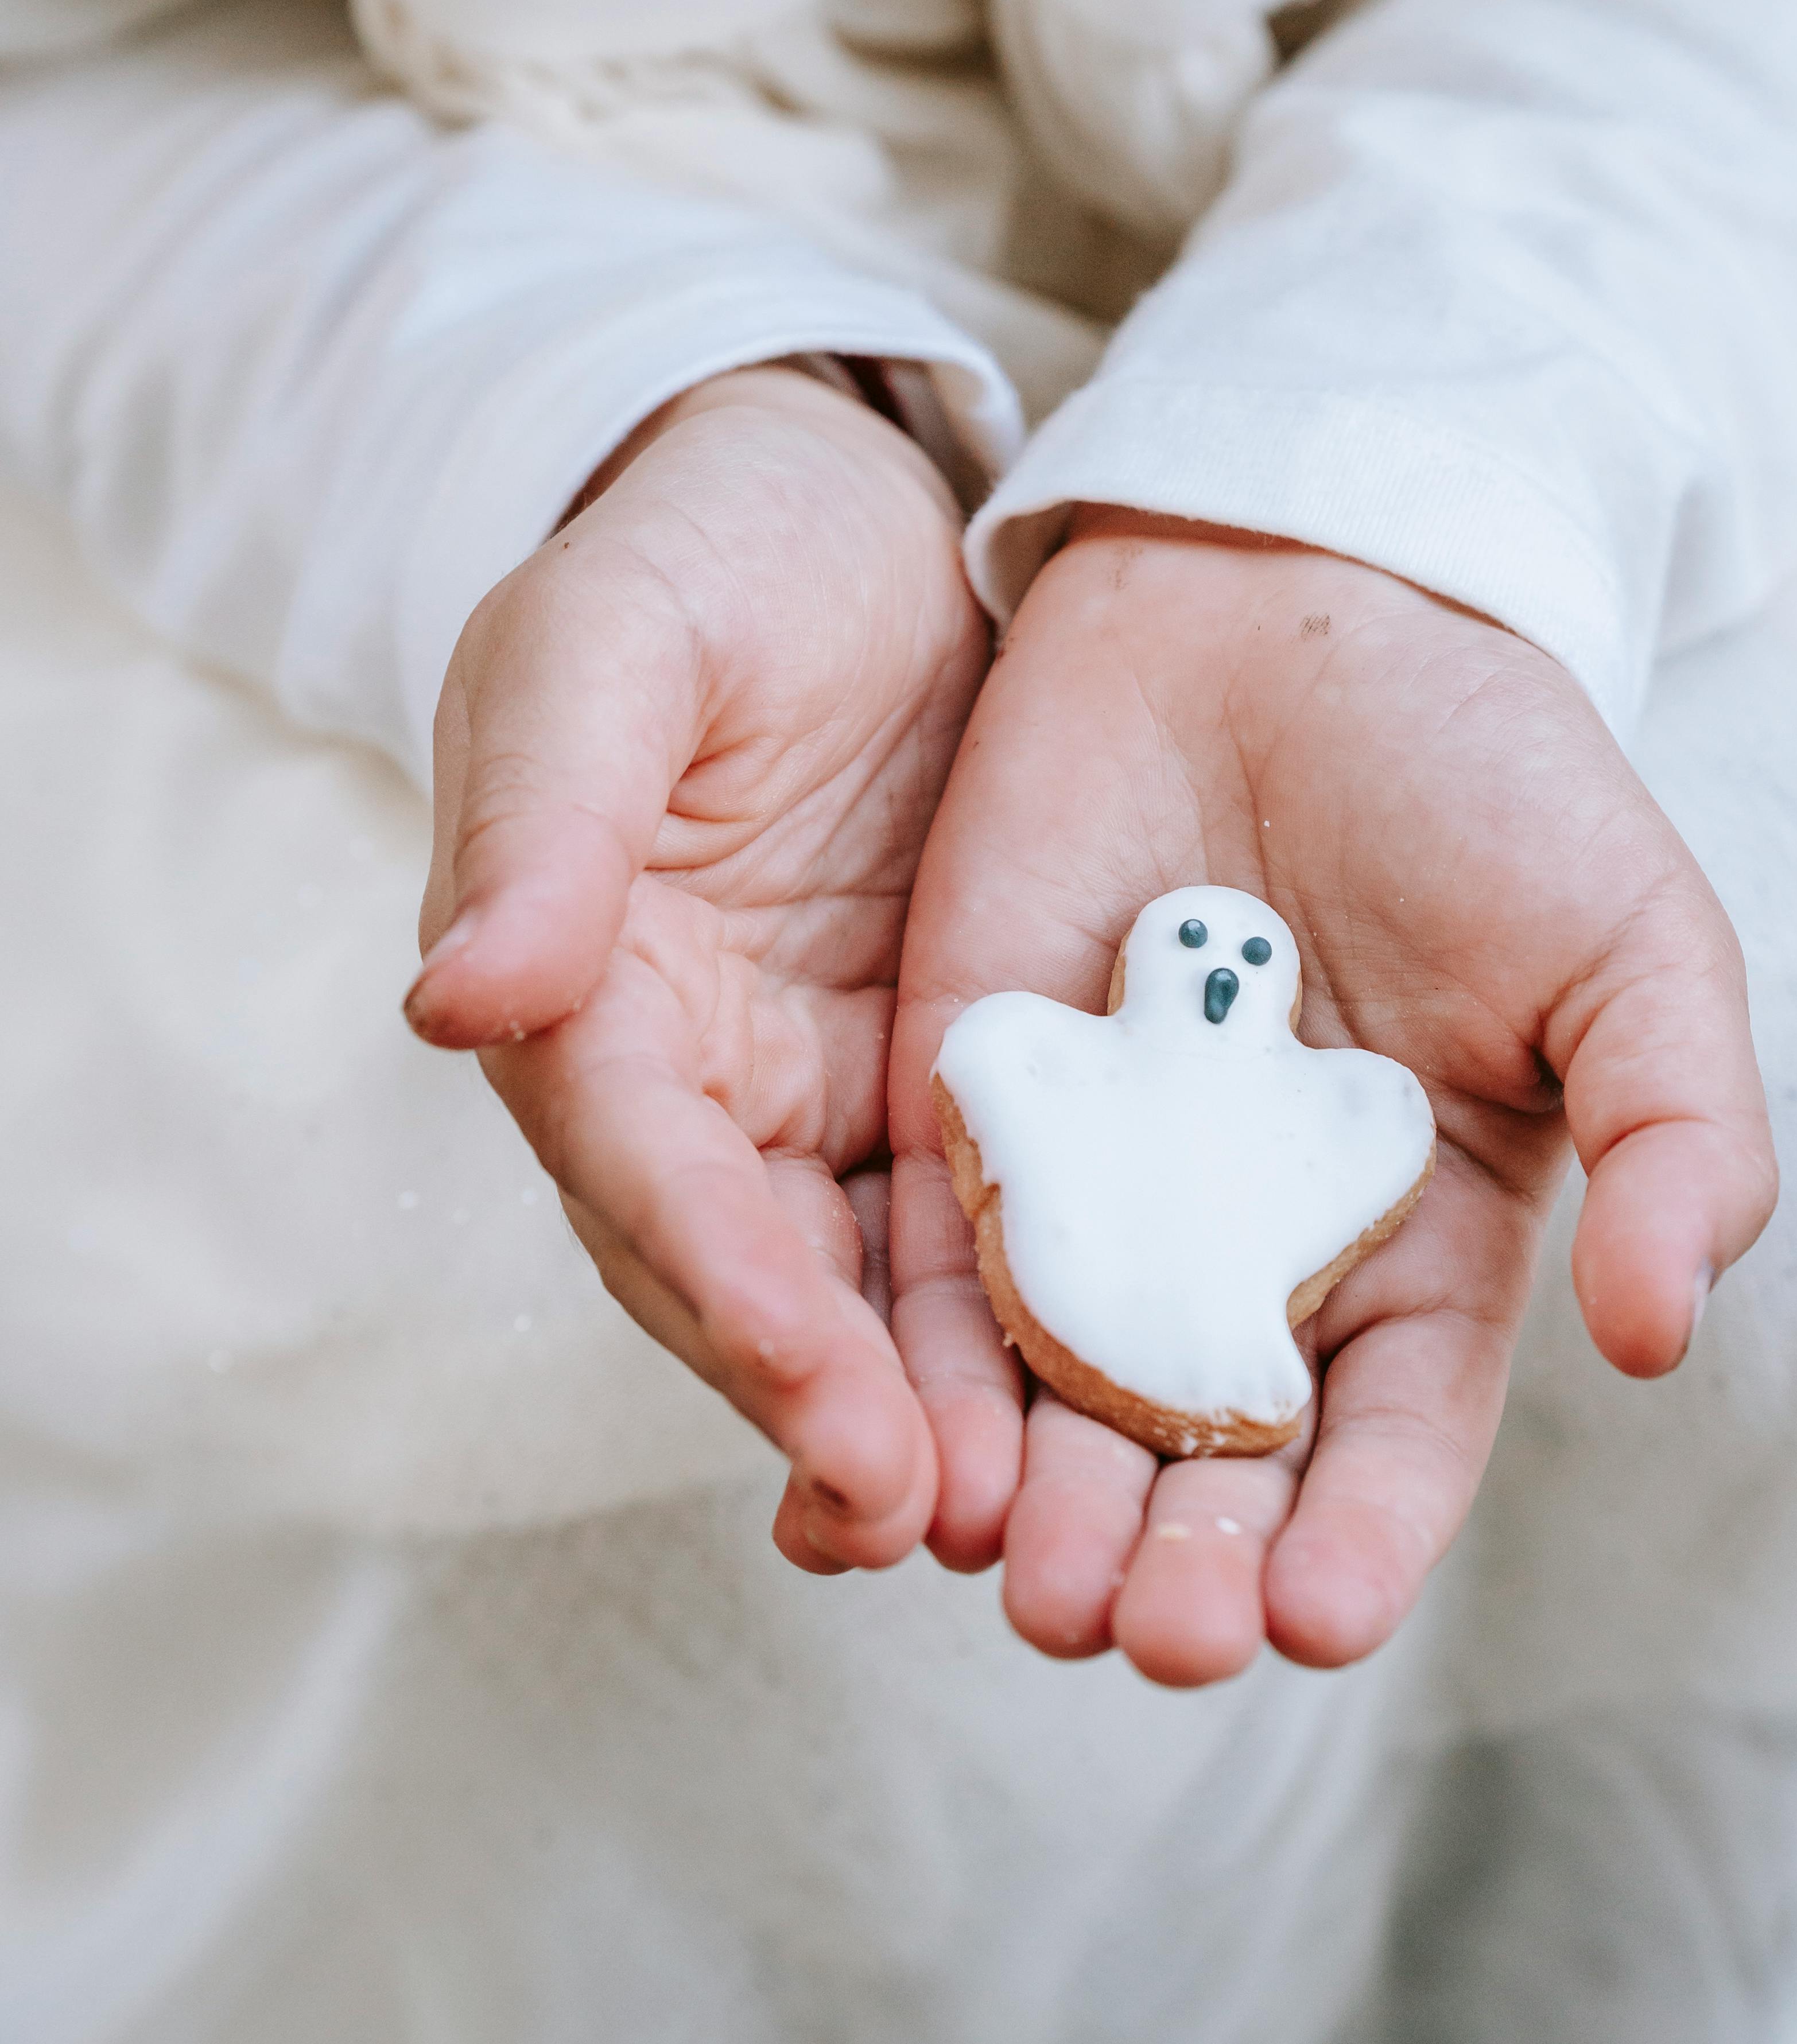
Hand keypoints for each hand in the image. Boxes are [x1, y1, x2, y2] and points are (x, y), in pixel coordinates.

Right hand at [405, 366, 989, 1544]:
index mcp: (585, 989)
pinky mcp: (936, 1090)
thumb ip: (542, 812)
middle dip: (825, 1405)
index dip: (727, 1290)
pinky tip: (1095, 1424)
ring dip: (919, 1420)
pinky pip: (965, 1237)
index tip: (819, 1396)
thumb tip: (454, 996)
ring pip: (852, 1296)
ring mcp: (814, 1097)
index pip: (646, 1171)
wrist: (855, 515)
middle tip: (929, 1516)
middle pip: (741, 1277)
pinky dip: (1011, 1337)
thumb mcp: (612, 641)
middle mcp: (691, 1080)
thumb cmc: (712, 551)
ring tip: (1017, 1528)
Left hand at [875, 512, 1775, 1685]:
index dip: (1363, 1539)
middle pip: (1213, 1465)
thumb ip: (1676, 1134)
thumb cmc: (1488, 774)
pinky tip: (908, 1460)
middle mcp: (1254, 1258)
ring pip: (1061, 1408)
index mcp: (1419, 1251)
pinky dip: (917, 1377)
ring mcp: (1107, 1197)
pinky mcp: (974, 1117)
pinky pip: (932, 1275)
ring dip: (1038, 1514)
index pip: (1391, 1441)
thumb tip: (1660, 1330)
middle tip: (1153, 1633)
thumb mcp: (1632, 947)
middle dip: (1184, 1566)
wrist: (1287, 595)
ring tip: (1031, 1583)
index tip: (1320, 1618)